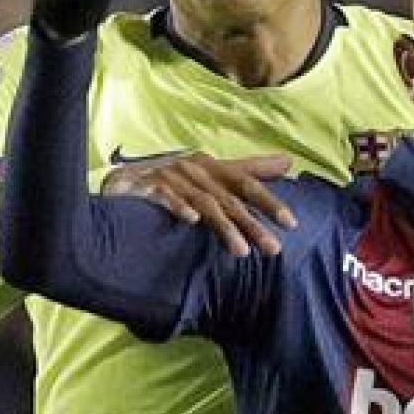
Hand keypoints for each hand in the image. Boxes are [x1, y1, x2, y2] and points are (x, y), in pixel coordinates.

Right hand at [103, 151, 296, 255]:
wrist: (121, 181)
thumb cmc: (174, 178)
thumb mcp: (213, 172)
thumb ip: (249, 170)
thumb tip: (288, 161)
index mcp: (212, 167)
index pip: (247, 183)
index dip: (270, 202)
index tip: (292, 224)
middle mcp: (194, 169)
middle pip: (230, 199)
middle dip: (253, 224)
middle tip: (274, 249)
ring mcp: (171, 177)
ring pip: (203, 203)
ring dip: (223, 227)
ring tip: (241, 251)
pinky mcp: (147, 187)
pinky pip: (166, 197)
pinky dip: (179, 207)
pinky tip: (191, 222)